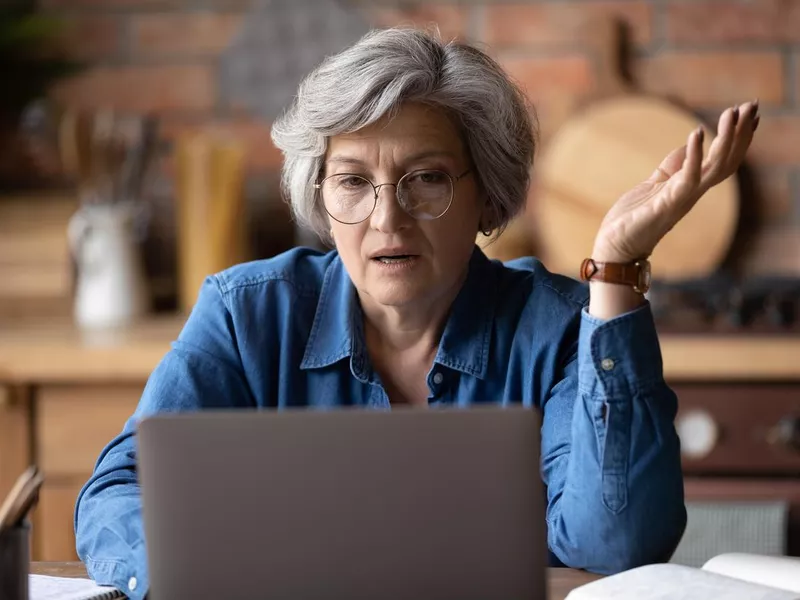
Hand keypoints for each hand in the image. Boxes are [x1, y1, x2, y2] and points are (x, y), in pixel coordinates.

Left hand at [592, 100, 758, 262]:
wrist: (615, 247)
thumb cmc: (633, 219)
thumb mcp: (655, 185)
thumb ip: (672, 167)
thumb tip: (688, 145)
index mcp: (690, 187)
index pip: (722, 160)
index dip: (738, 137)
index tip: (749, 112)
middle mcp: (692, 193)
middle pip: (727, 160)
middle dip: (740, 132)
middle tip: (752, 104)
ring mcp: (682, 199)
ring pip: (715, 167)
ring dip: (727, 139)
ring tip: (733, 112)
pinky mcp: (666, 204)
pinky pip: (687, 178)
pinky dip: (694, 155)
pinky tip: (697, 133)